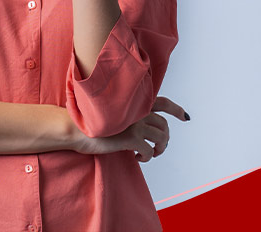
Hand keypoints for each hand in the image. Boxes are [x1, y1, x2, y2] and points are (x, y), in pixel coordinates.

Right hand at [72, 96, 188, 162]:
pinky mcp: (130, 138)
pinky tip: (137, 159)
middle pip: (164, 125)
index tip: (184, 117)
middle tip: (159, 148)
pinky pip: (149, 150)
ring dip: (159, 148)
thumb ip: (125, 113)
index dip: (175, 109)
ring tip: (150, 154)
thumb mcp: (110, 113)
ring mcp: (134, 123)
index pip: (162, 102)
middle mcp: (137, 110)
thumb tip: (136, 125)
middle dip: (165, 138)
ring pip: (161, 137)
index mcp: (133, 103)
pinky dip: (147, 157)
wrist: (75, 128)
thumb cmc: (88, 122)